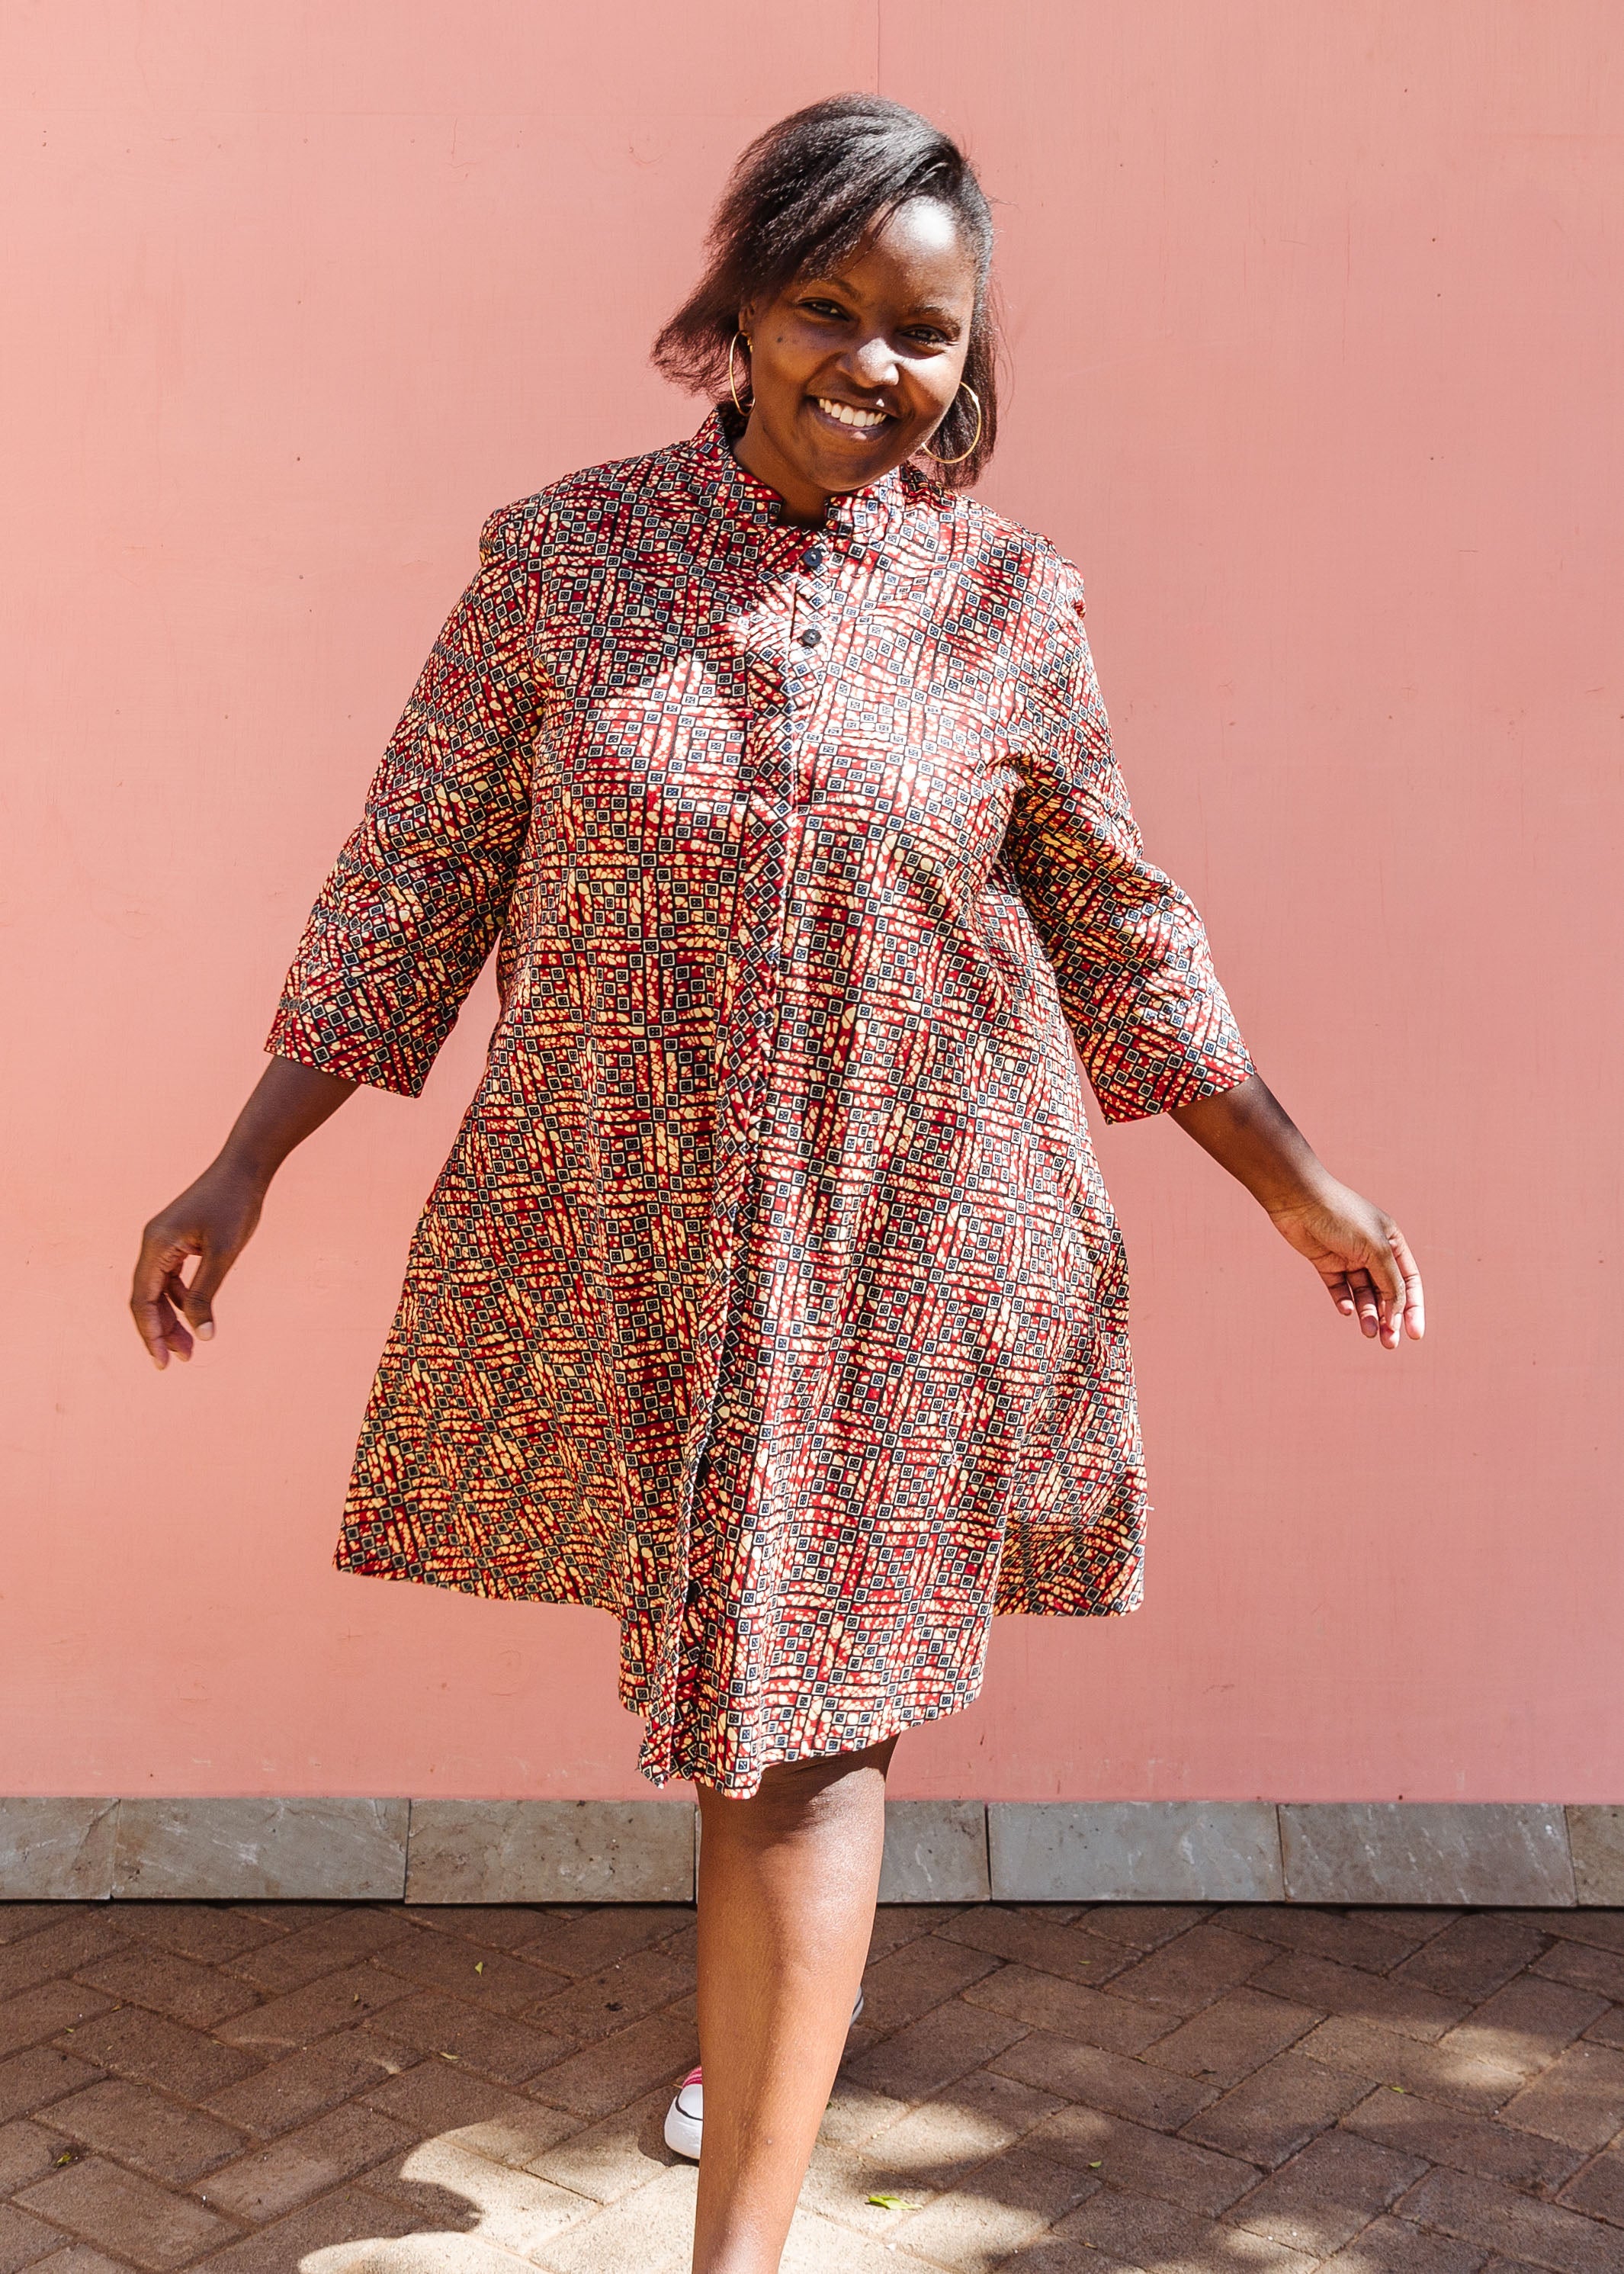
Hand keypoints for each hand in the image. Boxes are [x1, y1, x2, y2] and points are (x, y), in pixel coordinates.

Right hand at [131, 1162, 266, 1368]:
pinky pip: (173, 1277)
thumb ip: (207, 1294)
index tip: (163, 1361)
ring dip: (173, 1317)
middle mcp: (153, 1243)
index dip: (151, 1334)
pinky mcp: (178, 1240)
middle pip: (147, 1298)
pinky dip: (183, 1298)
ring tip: (192, 1346)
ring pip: (160, 1290)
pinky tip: (197, 1315)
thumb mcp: (223, 1254)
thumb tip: (202, 1335)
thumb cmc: (236, 1205)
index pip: (143, 1300)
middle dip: (161, 1331)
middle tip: (181, 1360)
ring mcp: (164, 1241)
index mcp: (156, 1245)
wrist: (246, 1168)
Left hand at [1267, 1181, 1424, 1349]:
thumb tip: (1397, 1311)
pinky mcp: (1326, 1262)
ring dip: (1368, 1314)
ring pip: (1364, 1293)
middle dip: (1389, 1318)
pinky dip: (1345, 1302)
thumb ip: (1390, 1281)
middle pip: (1387, 1292)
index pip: (1409, 1282)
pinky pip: (1339, 1289)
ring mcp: (1349, 1257)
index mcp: (1393, 1242)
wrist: (1299, 1198)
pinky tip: (1347, 1311)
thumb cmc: (1342, 1217)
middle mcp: (1373, 1250)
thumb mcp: (1375, 1249)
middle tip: (1388, 1343)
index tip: (1414, 1334)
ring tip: (1366, 1331)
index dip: (1413, 1308)